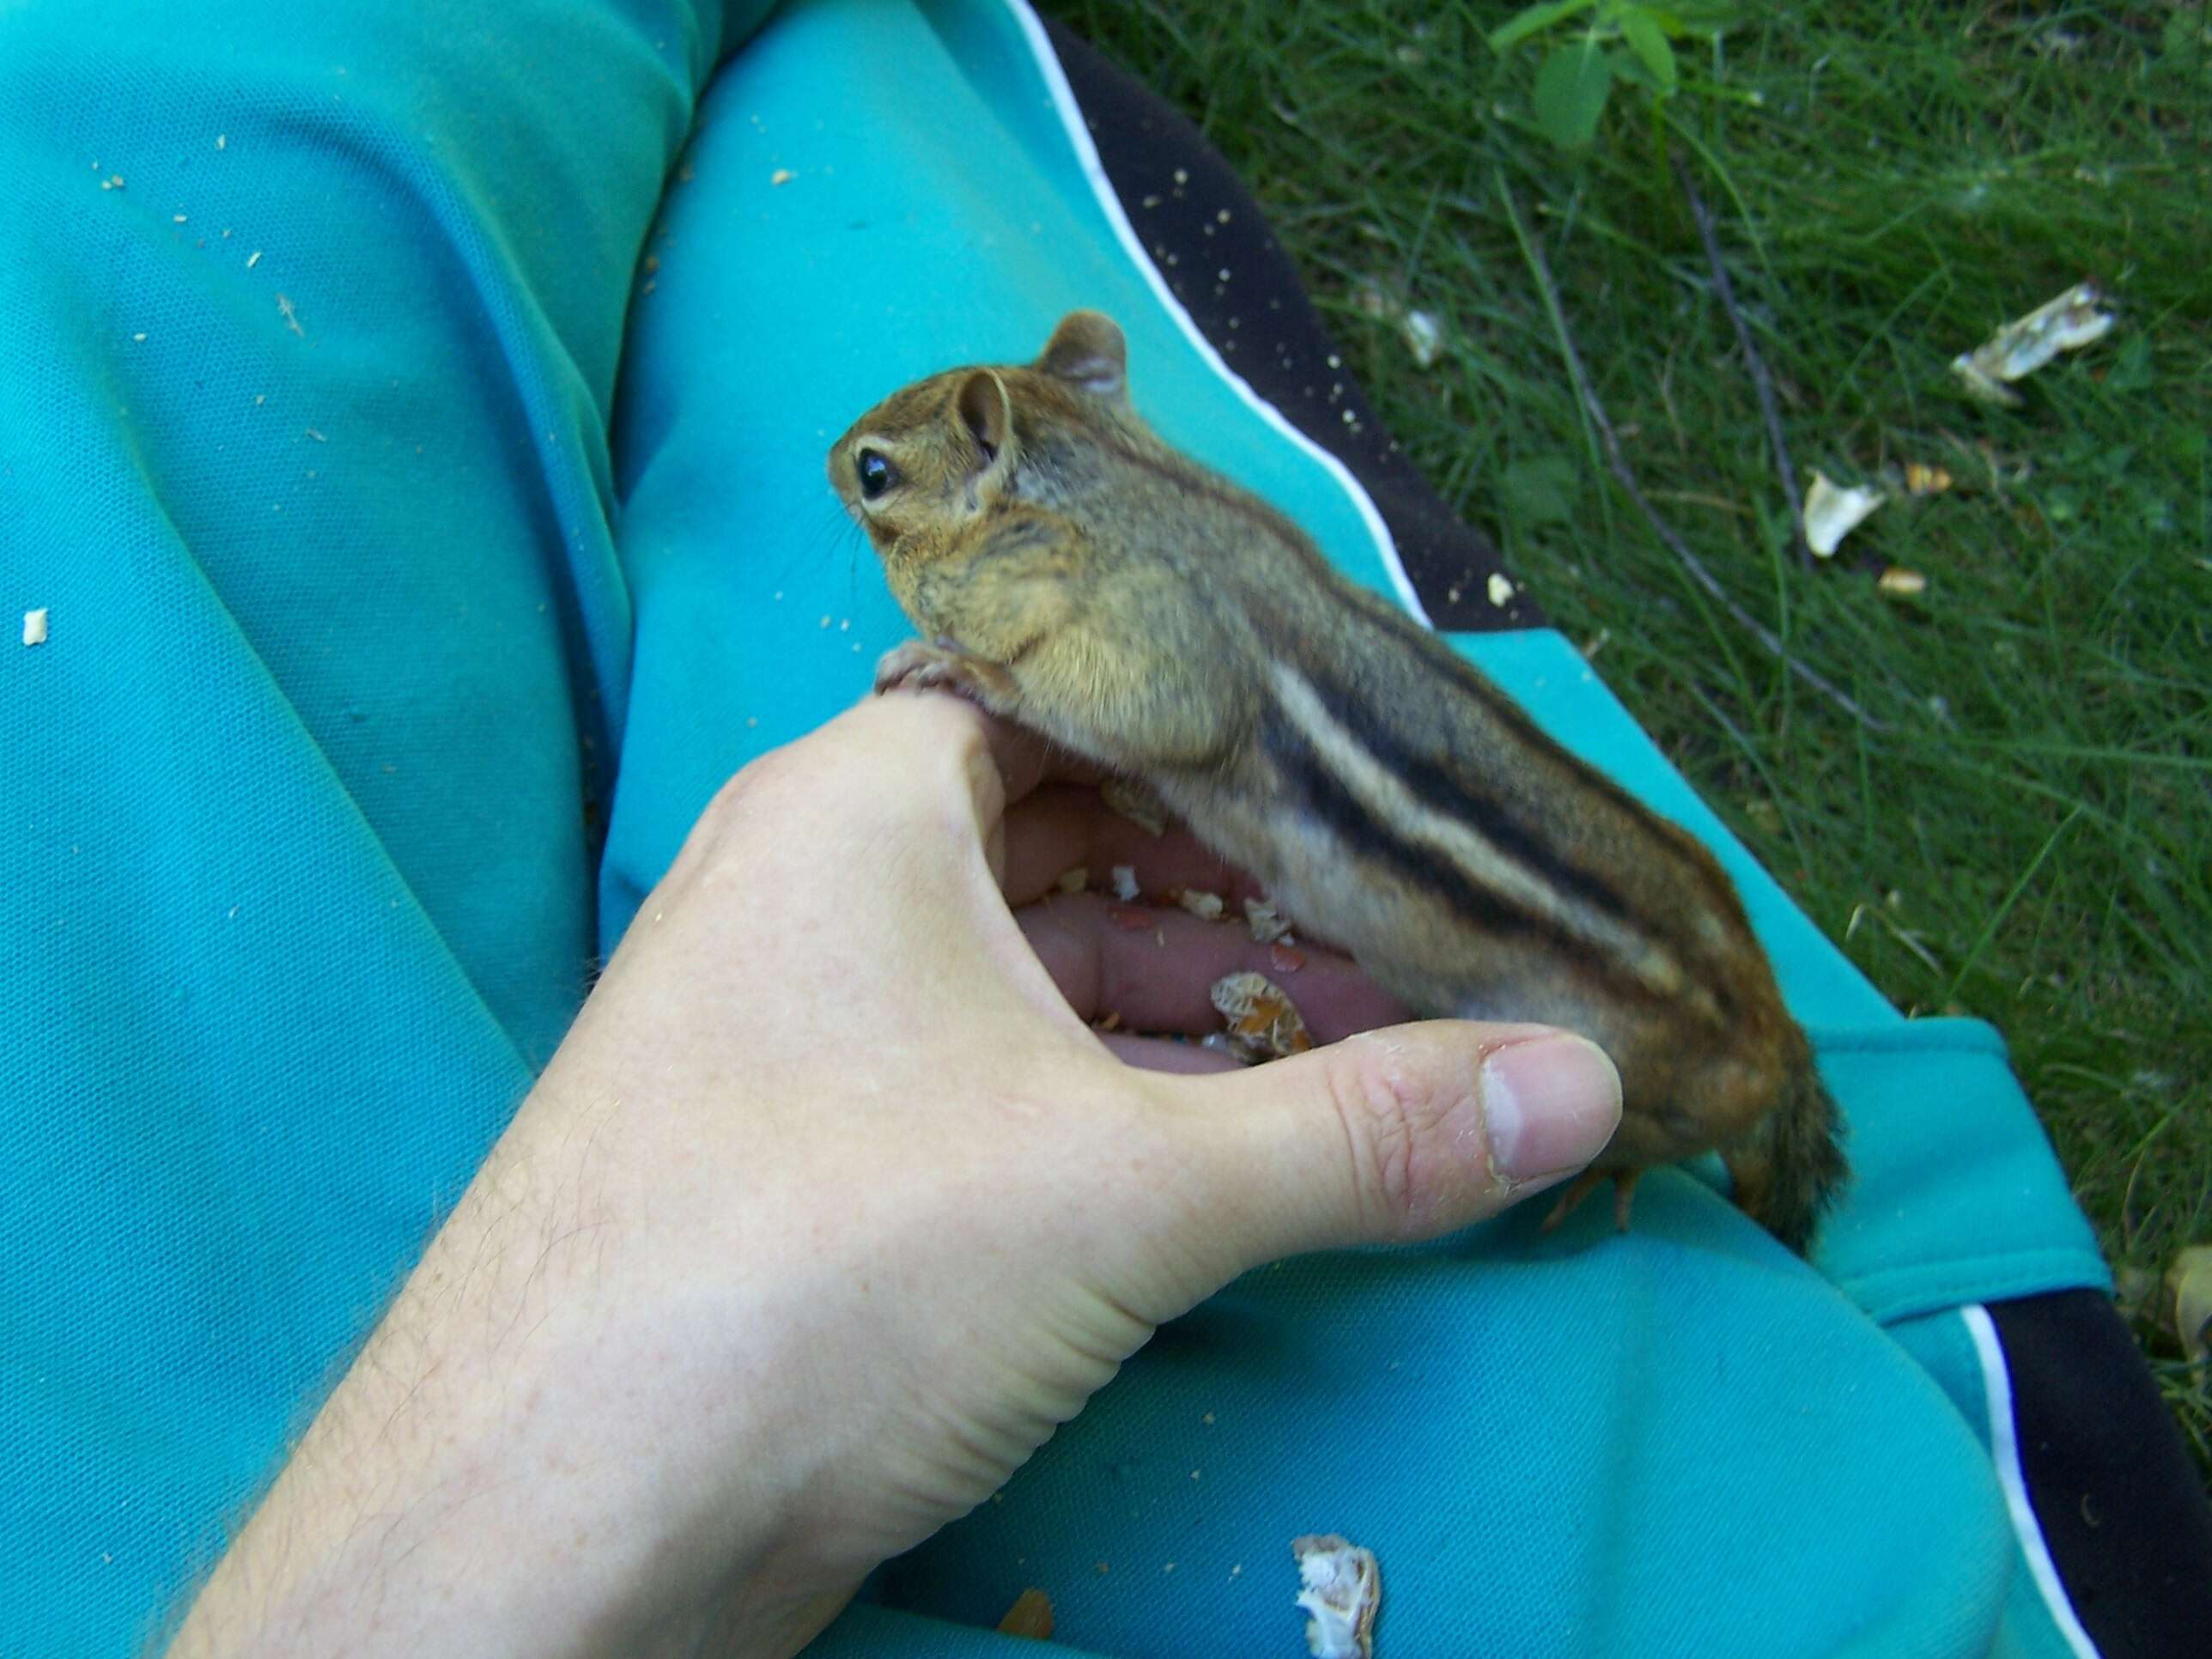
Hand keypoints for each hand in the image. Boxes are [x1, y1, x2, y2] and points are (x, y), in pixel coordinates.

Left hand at [172, 693, 1620, 1657]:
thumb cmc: (823, 1263)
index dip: (1247, 730)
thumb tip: (1585, 1084)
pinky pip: (993, 1075)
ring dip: (1194, 1002)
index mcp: (864, 798)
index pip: (1089, 699)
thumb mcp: (1129, 1186)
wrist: (554, 1517)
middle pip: (1078, 837)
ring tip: (1365, 1033)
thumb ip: (1362, 1130)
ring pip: (1038, 970)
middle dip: (1247, 884)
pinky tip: (1239, 1141)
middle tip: (1413, 917)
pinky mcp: (809, 1150)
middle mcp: (822, 880)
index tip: (1391, 769)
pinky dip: (1114, 1094)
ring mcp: (805, 1019)